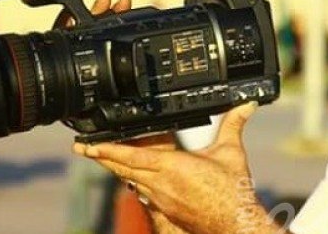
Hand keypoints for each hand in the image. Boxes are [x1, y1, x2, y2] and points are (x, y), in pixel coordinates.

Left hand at [73, 102, 280, 233]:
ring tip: (100, 157)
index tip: (90, 143)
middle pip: (122, 168)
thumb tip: (246, 105)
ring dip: (115, 168)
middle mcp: (161, 185)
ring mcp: (161, 199)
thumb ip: (234, 125)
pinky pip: (142, 192)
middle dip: (100, 157)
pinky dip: (133, 181)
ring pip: (130, 180)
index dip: (108, 149)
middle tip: (82, 147)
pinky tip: (130, 177)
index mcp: (172, 168)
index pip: (132, 157)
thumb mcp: (232, 153)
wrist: (234, 224)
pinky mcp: (166, 209)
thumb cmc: (232, 192)